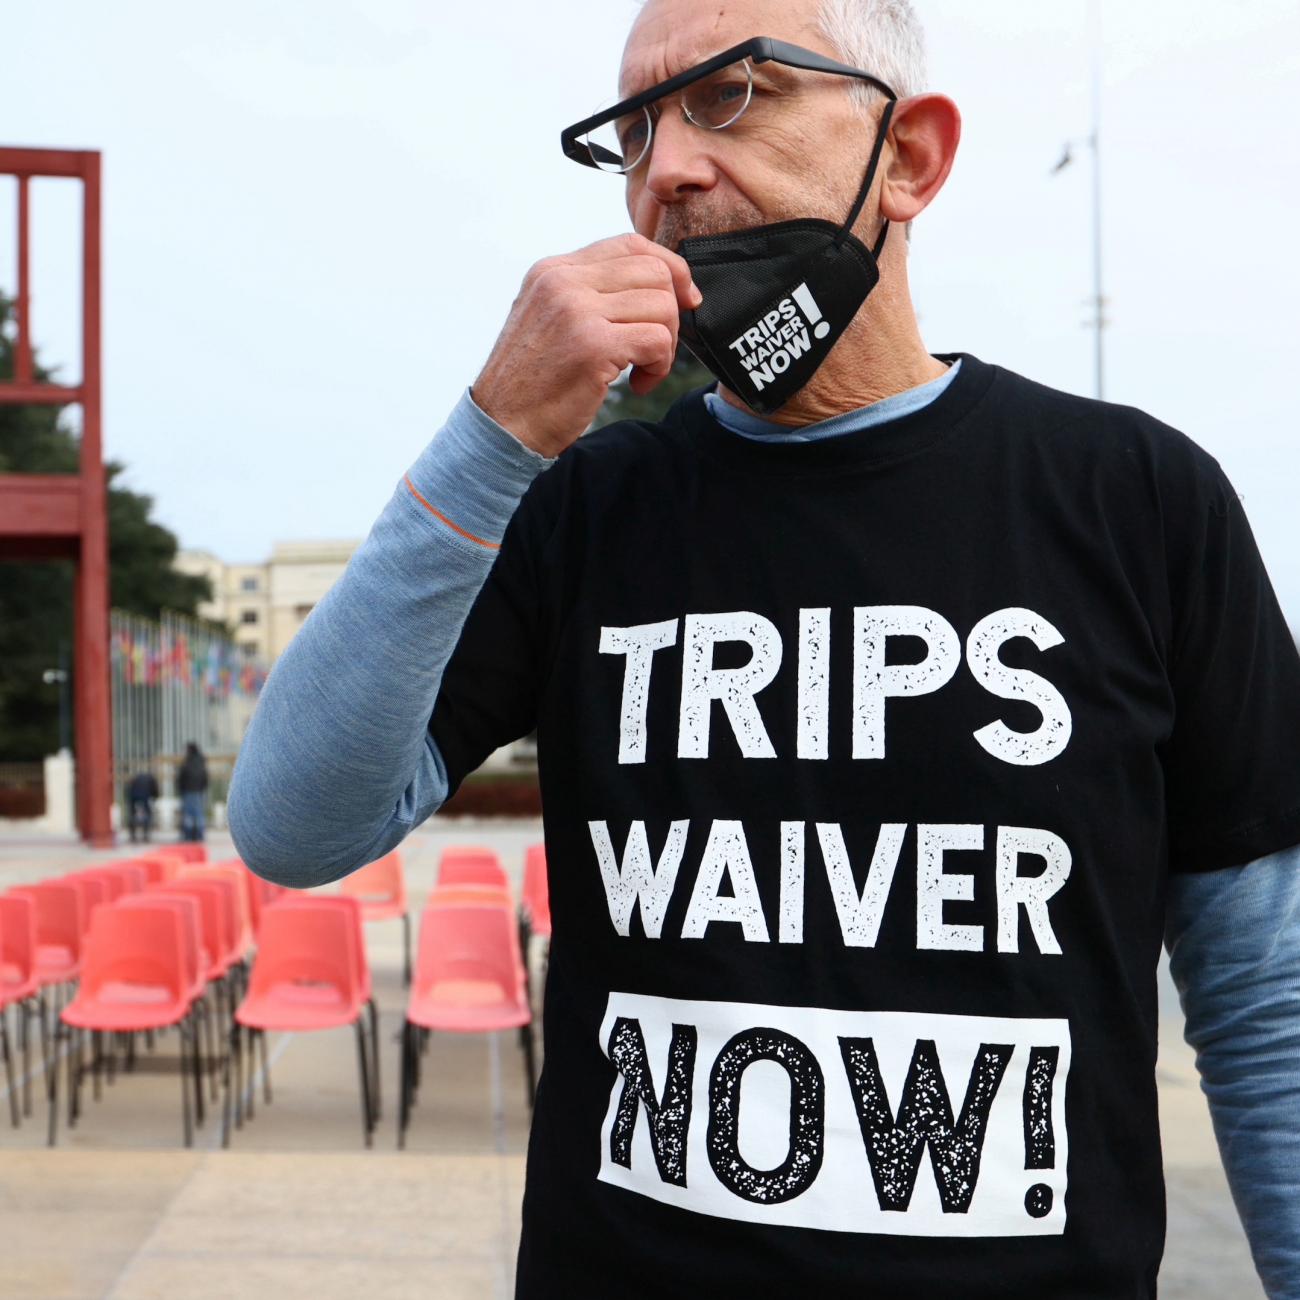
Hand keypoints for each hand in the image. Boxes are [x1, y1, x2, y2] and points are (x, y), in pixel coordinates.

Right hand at [472, 233, 701, 458]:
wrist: (501, 428)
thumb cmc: (531, 385)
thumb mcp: (549, 321)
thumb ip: (588, 296)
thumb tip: (654, 287)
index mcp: (552, 271)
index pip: (630, 245)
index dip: (669, 269)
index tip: (684, 300)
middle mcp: (562, 281)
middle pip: (654, 271)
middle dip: (672, 313)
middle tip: (656, 349)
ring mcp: (576, 310)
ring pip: (662, 305)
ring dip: (666, 345)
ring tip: (642, 371)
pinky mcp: (592, 345)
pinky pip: (657, 340)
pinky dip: (659, 367)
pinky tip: (637, 385)